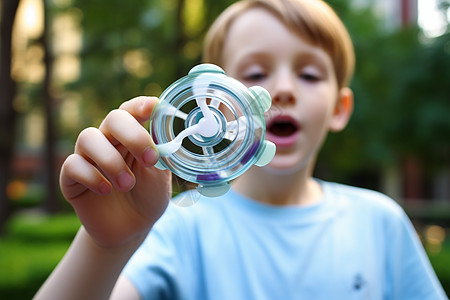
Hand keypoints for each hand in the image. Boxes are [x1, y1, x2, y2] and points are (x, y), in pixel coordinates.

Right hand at [60, 96, 171, 248]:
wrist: (132, 228)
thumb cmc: (148, 196)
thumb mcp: (161, 176)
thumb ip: (161, 155)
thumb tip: (165, 135)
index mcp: (132, 135)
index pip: (132, 110)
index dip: (141, 105)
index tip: (154, 107)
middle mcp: (108, 140)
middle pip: (113, 118)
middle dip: (133, 135)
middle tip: (150, 159)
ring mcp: (88, 157)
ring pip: (88, 138)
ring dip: (112, 161)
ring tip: (128, 184)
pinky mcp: (71, 178)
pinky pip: (72, 165)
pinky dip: (92, 176)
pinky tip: (106, 191)